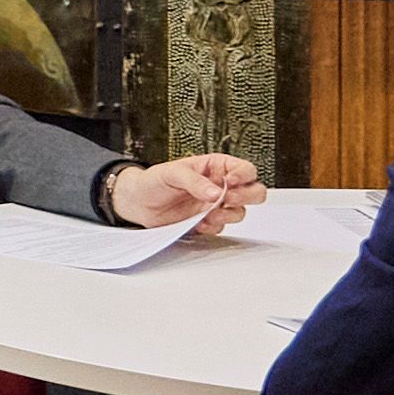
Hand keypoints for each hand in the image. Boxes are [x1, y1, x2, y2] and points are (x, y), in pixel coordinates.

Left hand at [112, 152, 263, 236]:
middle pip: (255, 192)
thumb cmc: (154, 181)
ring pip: (240, 212)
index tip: (229, 183)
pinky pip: (222, 227)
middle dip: (245, 197)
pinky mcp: (208, 221)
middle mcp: (221, 186)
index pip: (245, 170)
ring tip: (207, 213)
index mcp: (216, 167)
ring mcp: (216, 205)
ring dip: (227, 215)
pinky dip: (213, 226)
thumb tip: (217, 192)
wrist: (138, 202)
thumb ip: (195, 182)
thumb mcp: (172, 173)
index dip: (243, 176)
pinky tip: (198, 222)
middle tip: (226, 199)